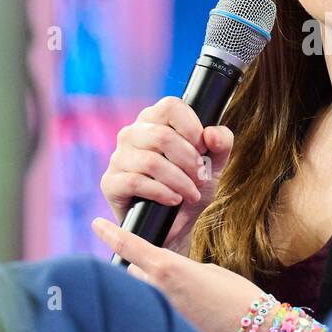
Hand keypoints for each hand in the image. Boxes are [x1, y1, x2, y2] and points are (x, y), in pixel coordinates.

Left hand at [92, 217, 264, 331]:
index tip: (96, 224)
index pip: (129, 246)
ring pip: (145, 292)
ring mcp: (161, 313)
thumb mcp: (208, 271)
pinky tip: (190, 311)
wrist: (255, 331)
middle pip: (134, 271)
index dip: (110, 233)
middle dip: (146, 269)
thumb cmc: (238, 297)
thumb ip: (182, 269)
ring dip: (156, 289)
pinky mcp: (167, 330)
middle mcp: (158, 291)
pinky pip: (157, 311)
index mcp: (168, 268)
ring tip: (187, 294)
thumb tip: (169, 276)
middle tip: (175, 274)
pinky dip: (166, 307)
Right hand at [100, 97, 233, 255]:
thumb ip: (221, 143)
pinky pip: (135, 182)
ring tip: (192, 193)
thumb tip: (210, 134)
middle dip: (189, 161)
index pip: (171, 106)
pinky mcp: (110, 183)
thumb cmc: (192, 186)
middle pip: (163, 136)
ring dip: (179, 181)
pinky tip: (174, 200)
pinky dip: (162, 192)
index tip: (203, 148)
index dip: (192, 127)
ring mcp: (118, 158)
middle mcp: (132, 134)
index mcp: (155, 120)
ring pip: (151, 162)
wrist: (177, 225)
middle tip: (201, 177)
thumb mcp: (214, 164)